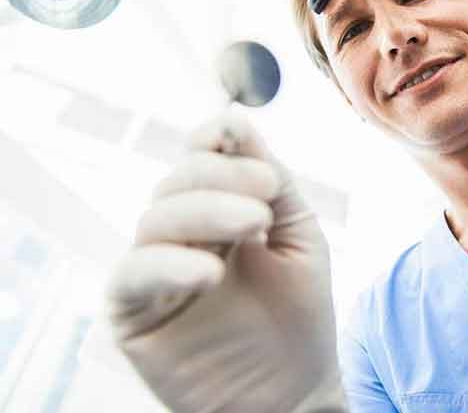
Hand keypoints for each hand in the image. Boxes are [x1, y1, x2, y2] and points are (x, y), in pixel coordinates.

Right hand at [104, 112, 347, 412]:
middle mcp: (183, 237)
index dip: (212, 141)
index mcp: (220, 213)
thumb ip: (271, 181)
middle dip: (221, 176)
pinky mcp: (135, 315)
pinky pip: (133, 277)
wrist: (296, 391)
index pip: (198, 159)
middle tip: (266, 194)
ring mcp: (157, 273)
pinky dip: (168, 265)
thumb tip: (234, 117)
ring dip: (204, 210)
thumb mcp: (297, 235)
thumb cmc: (299, 314)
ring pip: (154, 220)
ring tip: (254, 223)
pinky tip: (211, 272)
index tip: (236, 133)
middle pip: (177, 183)